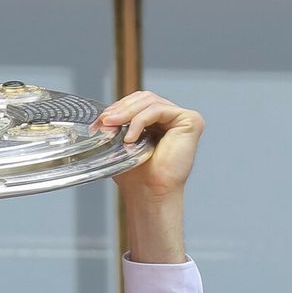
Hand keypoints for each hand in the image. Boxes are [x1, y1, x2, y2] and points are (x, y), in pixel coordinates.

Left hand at [92, 91, 203, 262]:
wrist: (149, 195)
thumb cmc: (137, 177)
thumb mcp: (122, 144)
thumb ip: (117, 126)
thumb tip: (103, 115)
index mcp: (159, 122)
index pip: (139, 102)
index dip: (120, 106)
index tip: (101, 120)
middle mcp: (172, 119)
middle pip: (145, 98)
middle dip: (122, 107)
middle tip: (105, 121)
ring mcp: (182, 119)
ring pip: (151, 102)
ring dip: (128, 113)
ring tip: (113, 126)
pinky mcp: (190, 121)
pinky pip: (159, 110)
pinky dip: (140, 121)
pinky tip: (130, 137)